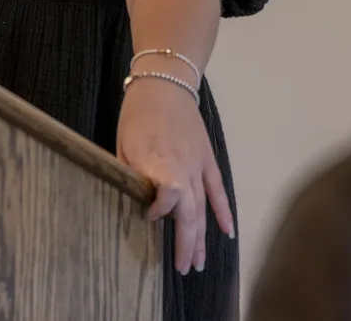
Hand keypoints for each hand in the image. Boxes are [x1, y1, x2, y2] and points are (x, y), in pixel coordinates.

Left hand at [117, 78, 234, 274]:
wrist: (164, 82)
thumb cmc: (137, 112)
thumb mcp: (123, 142)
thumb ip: (131, 172)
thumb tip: (135, 200)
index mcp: (159, 162)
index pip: (165, 198)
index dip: (158, 211)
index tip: (149, 217)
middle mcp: (183, 168)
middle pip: (189, 213)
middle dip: (186, 243)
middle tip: (183, 268)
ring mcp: (199, 164)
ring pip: (203, 208)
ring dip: (202, 236)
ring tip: (199, 262)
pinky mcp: (207, 158)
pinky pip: (218, 189)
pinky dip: (223, 211)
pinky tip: (227, 231)